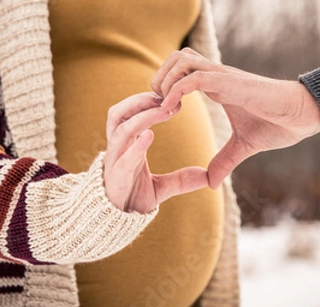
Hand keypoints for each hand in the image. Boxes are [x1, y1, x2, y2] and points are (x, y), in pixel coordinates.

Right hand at [103, 92, 209, 212]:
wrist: (113, 225)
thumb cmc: (131, 199)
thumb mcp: (160, 188)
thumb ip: (180, 180)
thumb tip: (206, 177)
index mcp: (125, 145)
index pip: (129, 113)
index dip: (145, 102)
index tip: (168, 95)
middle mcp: (116, 148)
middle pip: (118, 113)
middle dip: (138, 101)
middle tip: (163, 95)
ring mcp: (114, 162)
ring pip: (121, 130)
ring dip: (142, 117)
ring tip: (163, 110)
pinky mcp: (116, 178)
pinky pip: (124, 158)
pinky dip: (136, 146)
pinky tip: (150, 136)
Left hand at [151, 48, 319, 187]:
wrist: (304, 116)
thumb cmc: (278, 124)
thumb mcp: (243, 146)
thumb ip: (224, 160)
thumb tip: (211, 183)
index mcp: (217, 86)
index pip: (181, 70)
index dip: (166, 87)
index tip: (162, 113)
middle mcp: (216, 76)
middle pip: (176, 57)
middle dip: (160, 79)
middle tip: (159, 107)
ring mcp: (222, 76)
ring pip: (181, 59)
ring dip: (166, 80)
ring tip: (166, 107)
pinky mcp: (230, 83)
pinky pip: (194, 78)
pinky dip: (177, 90)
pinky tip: (172, 109)